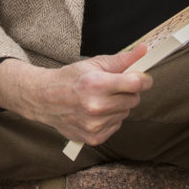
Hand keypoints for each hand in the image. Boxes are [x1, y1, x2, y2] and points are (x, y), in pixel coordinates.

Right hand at [0, 45, 153, 145]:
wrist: (44, 99)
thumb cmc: (70, 78)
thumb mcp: (94, 64)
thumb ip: (122, 59)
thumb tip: (144, 50)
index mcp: (96, 84)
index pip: (135, 84)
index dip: (144, 79)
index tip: (143, 77)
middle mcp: (96, 107)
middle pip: (134, 99)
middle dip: (128, 91)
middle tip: (113, 87)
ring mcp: (95, 125)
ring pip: (126, 113)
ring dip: (118, 105)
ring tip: (100, 99)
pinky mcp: (94, 137)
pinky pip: (117, 125)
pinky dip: (111, 118)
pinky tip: (96, 112)